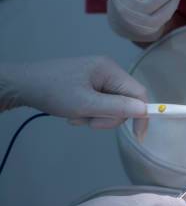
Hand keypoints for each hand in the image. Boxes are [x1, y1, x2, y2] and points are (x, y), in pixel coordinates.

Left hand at [3, 56, 147, 135]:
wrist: (22, 85)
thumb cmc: (54, 92)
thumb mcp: (85, 104)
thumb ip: (116, 108)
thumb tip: (144, 111)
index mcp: (111, 70)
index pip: (138, 93)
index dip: (142, 115)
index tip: (138, 136)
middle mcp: (109, 71)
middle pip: (125, 101)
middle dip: (109, 117)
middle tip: (88, 121)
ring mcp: (99, 77)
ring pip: (112, 105)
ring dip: (97, 116)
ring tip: (76, 116)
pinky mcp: (90, 84)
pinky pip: (101, 103)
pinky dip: (90, 112)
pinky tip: (74, 112)